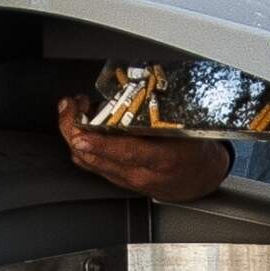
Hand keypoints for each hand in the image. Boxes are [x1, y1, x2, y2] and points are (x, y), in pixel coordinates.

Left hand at [57, 96, 231, 201]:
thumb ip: (162, 114)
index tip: (80, 133)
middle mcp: (141, 174)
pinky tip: (80, 126)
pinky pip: (92, 165)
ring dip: (74, 135)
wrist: (200, 179)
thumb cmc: (195, 150)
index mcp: (163, 159)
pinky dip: (81, 145)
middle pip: (97, 159)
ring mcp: (127, 180)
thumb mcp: (188, 128)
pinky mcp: (119, 181)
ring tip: (72, 110)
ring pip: (89, 162)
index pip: (126, 153)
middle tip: (69, 106)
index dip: (100, 143)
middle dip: (74, 132)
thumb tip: (138, 89)